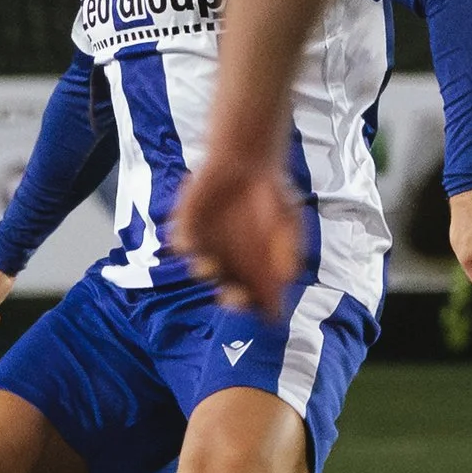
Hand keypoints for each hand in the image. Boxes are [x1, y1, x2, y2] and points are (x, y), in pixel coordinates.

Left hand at [172, 155, 301, 313]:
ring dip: (205, 271)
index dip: (261, 308)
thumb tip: (288, 276)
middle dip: (231, 298)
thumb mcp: (290, 220)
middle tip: (235, 296)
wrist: (247, 161)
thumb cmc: (273, 197)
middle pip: (228, 292)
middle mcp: (230, 265)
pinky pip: (181, 242)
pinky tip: (190, 244)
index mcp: (257, 269)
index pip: (258, 298)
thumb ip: (289, 247)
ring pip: (201, 270)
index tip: (267, 311)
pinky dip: (184, 243)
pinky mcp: (186, 228)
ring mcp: (206, 249)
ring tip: (211, 267)